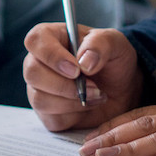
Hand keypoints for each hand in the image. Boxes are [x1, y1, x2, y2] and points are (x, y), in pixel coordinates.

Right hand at [24, 24, 142, 130]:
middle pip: (32, 72)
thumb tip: (83, 62)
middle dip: (64, 84)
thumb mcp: (115, 43)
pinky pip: (51, 118)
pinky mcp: (47, 113)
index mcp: (51, 37)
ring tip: (96, 94)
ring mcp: (40, 88)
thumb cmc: (114, 59)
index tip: (76, 69)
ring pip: (39, 98)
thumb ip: (100, 44)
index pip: (35, 40)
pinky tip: (89, 105)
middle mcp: (39, 62)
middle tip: (92, 85)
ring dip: (71, 101)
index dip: (52, 55)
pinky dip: (74, 114)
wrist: (123, 88)